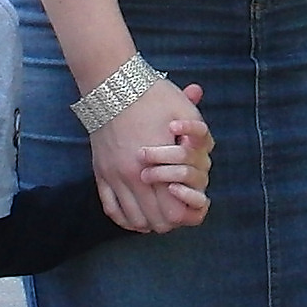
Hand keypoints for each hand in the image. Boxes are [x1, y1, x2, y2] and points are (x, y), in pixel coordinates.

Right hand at [89, 79, 202, 233]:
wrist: (112, 85)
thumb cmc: (152, 97)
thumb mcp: (184, 112)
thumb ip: (200, 137)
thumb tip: (207, 154)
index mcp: (157, 165)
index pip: (173, 212)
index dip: (187, 215)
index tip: (193, 207)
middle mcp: (133, 178)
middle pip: (155, 221)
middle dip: (170, 220)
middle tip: (178, 210)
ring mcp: (114, 177)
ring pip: (133, 219)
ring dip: (149, 221)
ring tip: (159, 213)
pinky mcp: (100, 173)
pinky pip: (111, 209)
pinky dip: (125, 218)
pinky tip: (136, 216)